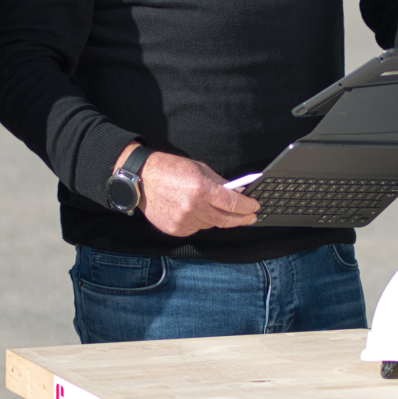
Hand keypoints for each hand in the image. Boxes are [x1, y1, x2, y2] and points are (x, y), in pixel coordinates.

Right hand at [135, 150, 258, 237]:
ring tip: (215, 209)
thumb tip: (237, 193)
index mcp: (202, 189)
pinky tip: (195, 211)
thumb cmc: (170, 170)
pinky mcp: (175, 229)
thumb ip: (219, 183)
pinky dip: (200, 221)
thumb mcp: (199, 169)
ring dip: (217, 218)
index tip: (255, 207)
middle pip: (226, 220)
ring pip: (211, 225)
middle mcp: (194, 207)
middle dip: (242, 219)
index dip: (248, 207)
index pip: (233, 203)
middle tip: (251, 218)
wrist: (142, 179)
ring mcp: (184, 221)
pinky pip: (196, 228)